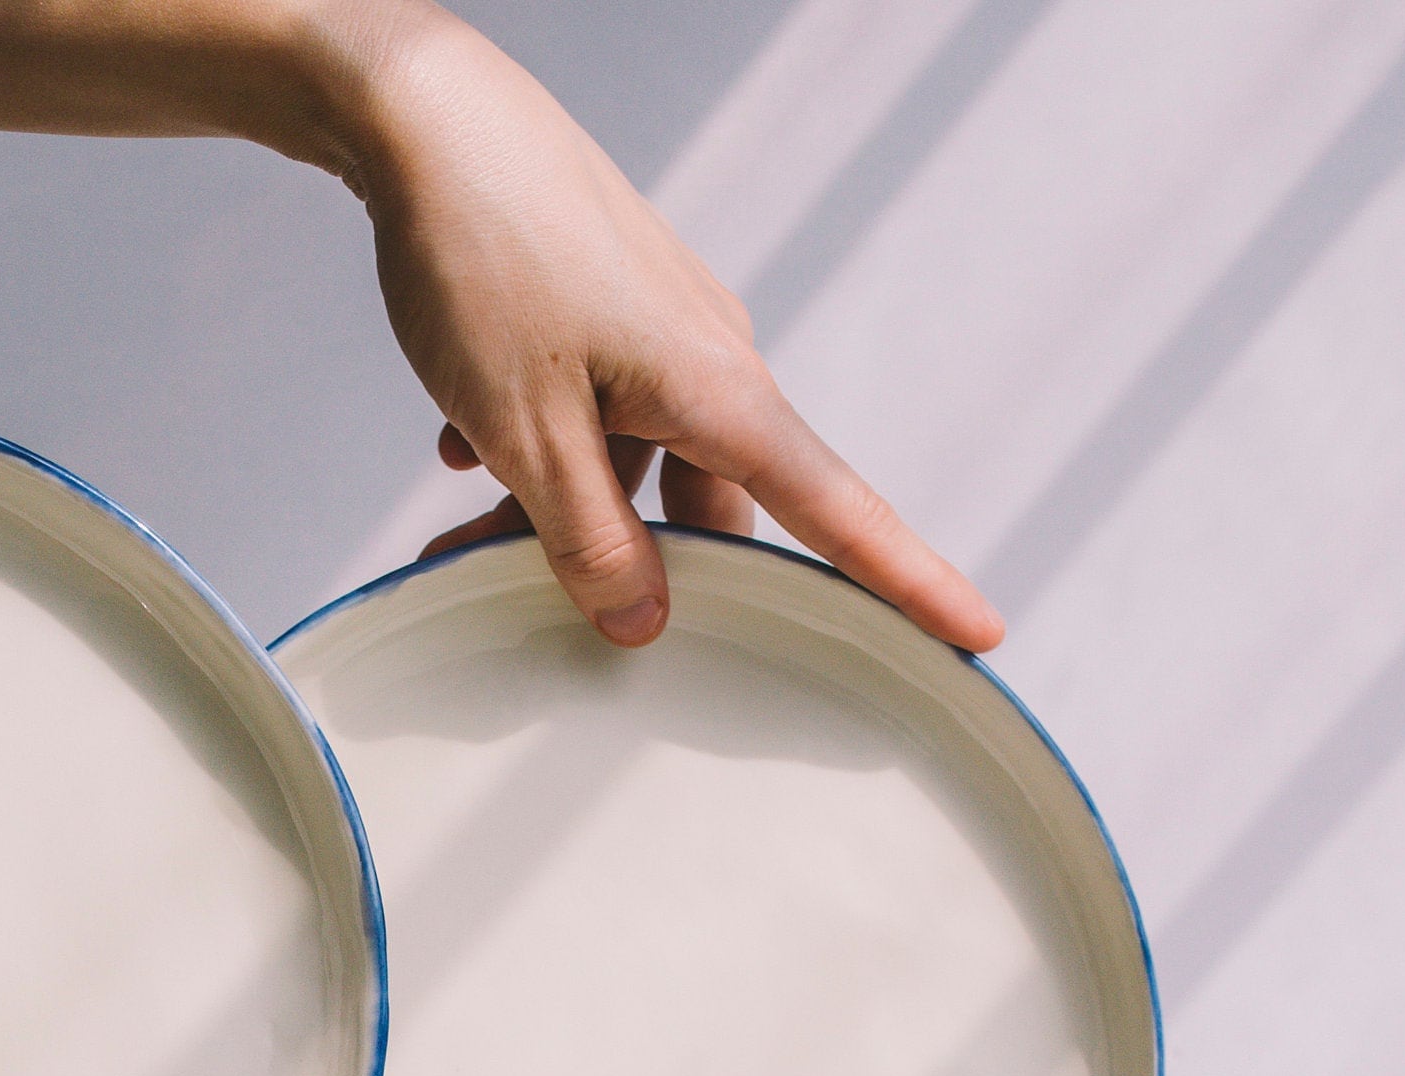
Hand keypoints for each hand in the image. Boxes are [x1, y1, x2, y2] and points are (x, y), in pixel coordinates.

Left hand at [343, 7, 1002, 653]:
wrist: (422, 112)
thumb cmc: (479, 255)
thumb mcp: (525, 431)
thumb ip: (587, 539)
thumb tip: (643, 622)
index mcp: (720, 393)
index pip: (839, 513)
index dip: (913, 583)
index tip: (982, 633)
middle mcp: (713, 360)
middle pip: (713, 510)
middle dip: (636, 571)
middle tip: (541, 602)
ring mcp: (663, 331)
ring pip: (639, 467)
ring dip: (564, 514)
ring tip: (464, 536)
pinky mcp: (613, 310)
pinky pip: (600, 414)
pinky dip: (541, 450)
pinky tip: (465, 451)